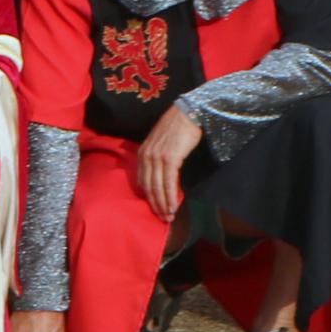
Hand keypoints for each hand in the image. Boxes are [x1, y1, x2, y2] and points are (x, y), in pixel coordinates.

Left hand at [136, 102, 203, 221]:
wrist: (188, 112)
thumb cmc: (177, 127)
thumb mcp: (160, 143)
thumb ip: (157, 158)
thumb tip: (161, 178)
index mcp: (142, 153)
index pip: (143, 181)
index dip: (149, 197)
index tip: (156, 209)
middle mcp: (146, 156)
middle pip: (149, 187)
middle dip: (155, 205)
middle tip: (163, 219)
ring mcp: (157, 157)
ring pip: (158, 187)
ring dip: (163, 204)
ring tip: (169, 216)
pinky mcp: (169, 158)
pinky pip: (168, 182)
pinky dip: (170, 196)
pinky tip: (174, 206)